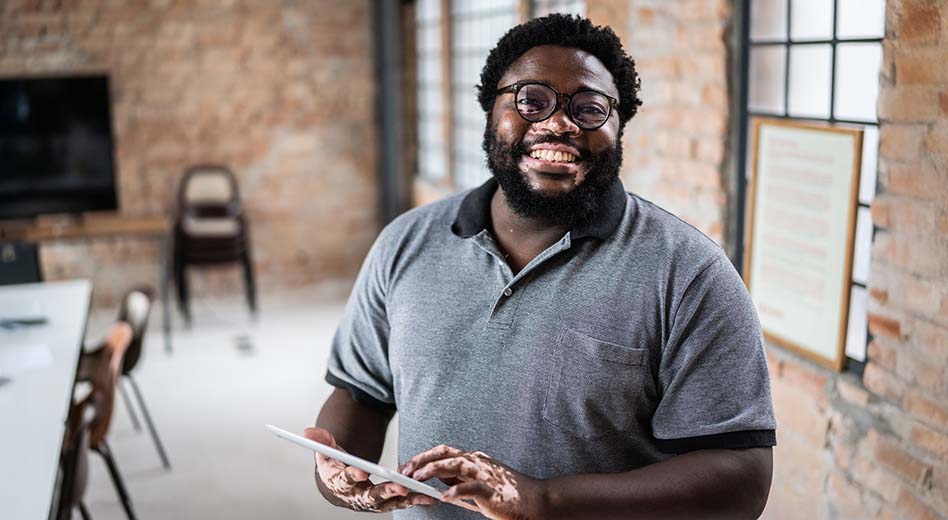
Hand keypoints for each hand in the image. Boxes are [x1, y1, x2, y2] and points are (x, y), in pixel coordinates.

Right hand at [304, 427, 437, 511]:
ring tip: (420, 493)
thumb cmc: (336, 466)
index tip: (361, 471)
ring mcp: (371, 502)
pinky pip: (399, 503)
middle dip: (386, 492)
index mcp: (339, 484)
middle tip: (400, 486)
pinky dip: (414, 501)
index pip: (344, 481)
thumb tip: (309, 430)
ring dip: (405, 499)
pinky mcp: (384, 503)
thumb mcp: (327, 452)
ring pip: (388, 503)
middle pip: (370, 497)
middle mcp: (355, 497)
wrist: (340, 486)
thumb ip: (322, 441)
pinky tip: (428, 497)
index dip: (352, 475)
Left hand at [399, 445, 547, 519]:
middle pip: (445, 454)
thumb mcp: (478, 481)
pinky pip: (472, 488)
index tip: (407, 465)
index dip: (423, 456)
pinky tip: (444, 496)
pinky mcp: (492, 490)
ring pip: (456, 465)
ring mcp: (485, 474)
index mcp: (473, 459)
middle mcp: (478, 462)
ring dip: (435, 470)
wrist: (535, 501)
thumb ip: (460, 477)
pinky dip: (457, 491)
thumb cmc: (506, 494)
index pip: (443, 452)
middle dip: (423, 460)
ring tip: (419, 477)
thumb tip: (438, 477)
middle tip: (405, 470)